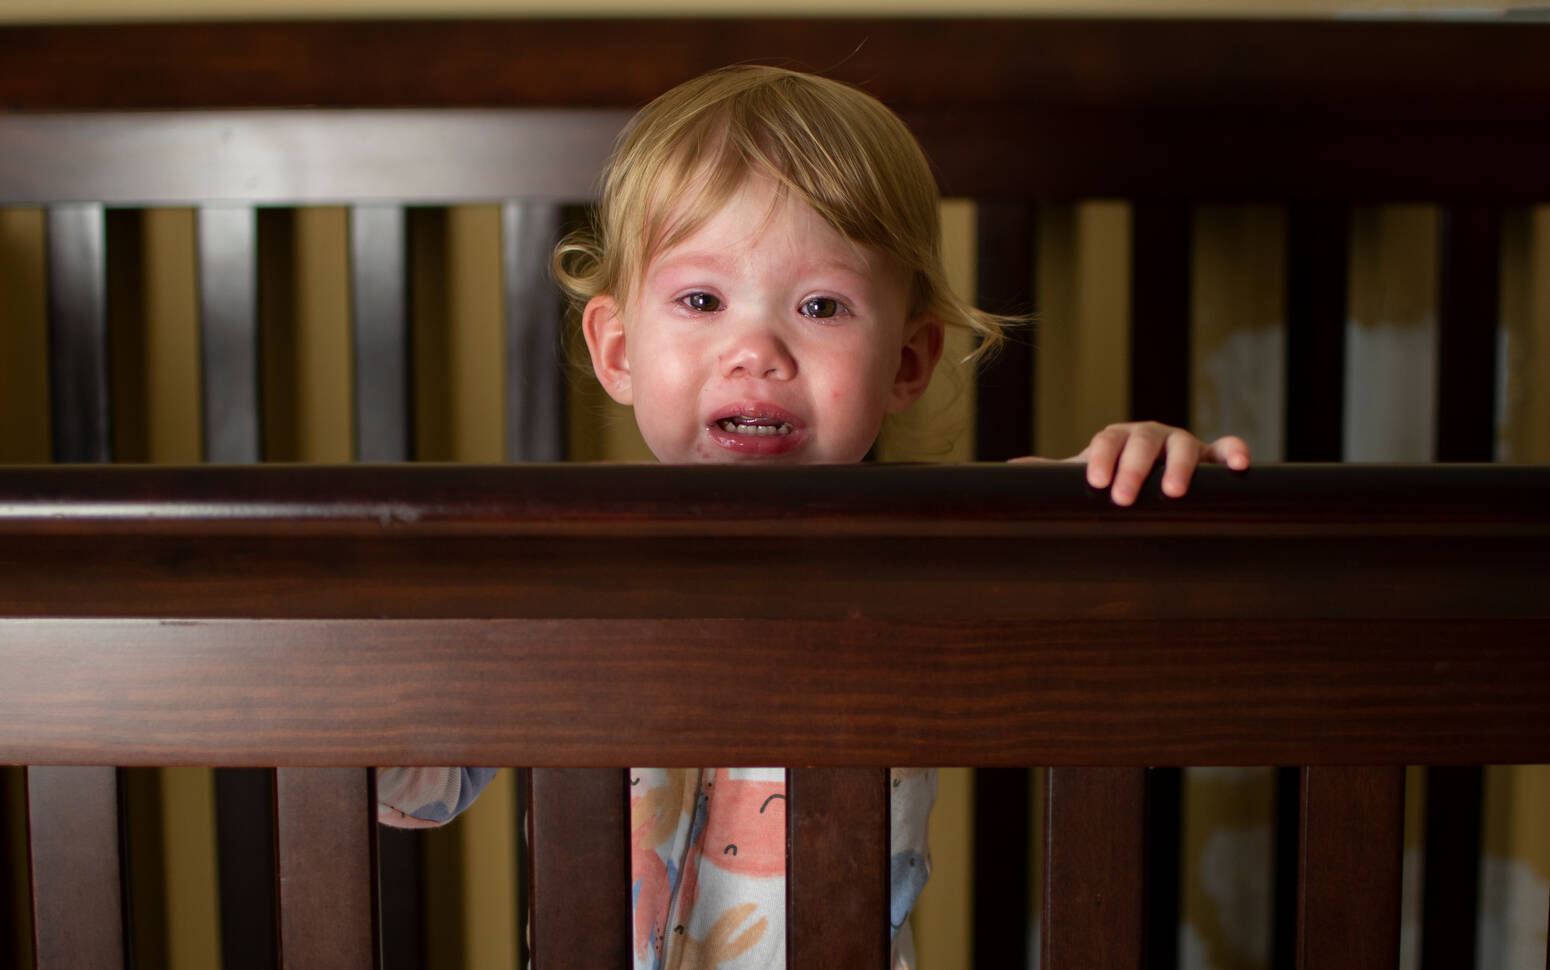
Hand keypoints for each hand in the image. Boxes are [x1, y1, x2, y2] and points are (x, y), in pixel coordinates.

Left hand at [1066, 421, 1248, 505]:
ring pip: (1183, 445)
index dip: (1101, 459)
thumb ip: (1054, 474)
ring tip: (1173, 491)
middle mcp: (1151, 436)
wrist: (1154, 480)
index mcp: (1118, 438)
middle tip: (1124, 497)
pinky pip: (1226, 448)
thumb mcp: (1086, 476)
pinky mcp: (1213, 456)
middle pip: (1142, 443)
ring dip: (1179, 465)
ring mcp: (1184, 443)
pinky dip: (1234, 453)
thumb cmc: (1115, 480)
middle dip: (1133, 468)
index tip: (1095, 483)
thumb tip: (1012, 468)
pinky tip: (1239, 468)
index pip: (1107, 441)